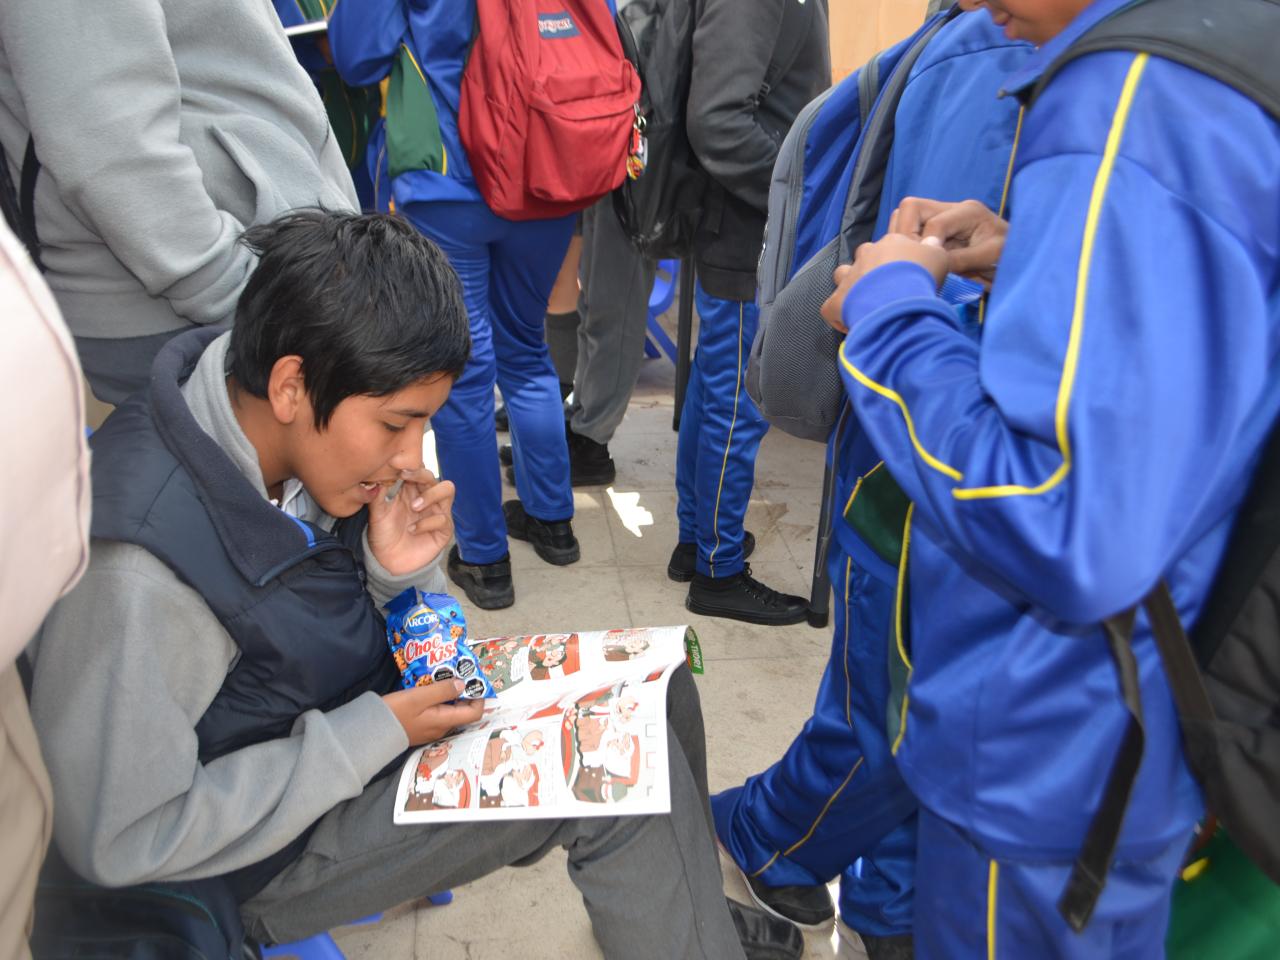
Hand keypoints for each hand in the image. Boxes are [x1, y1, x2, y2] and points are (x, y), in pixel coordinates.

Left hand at [366, 468, 454, 575]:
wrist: (388, 561)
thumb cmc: (384, 533)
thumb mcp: (377, 512)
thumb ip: (378, 493)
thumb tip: (379, 475)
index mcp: (411, 489)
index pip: (417, 468)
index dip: (410, 464)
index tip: (396, 465)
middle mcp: (426, 497)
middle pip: (433, 475)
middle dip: (421, 474)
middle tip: (405, 477)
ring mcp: (437, 512)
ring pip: (447, 489)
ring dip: (430, 495)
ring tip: (413, 507)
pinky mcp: (444, 529)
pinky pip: (443, 519)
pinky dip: (426, 523)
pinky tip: (412, 530)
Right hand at [383, 680, 483, 745]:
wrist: (371, 731)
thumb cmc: (395, 712)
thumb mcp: (418, 697)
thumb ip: (442, 690)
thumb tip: (463, 685)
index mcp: (444, 721)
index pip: (474, 713)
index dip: (479, 697)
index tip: (474, 681)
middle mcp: (441, 728)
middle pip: (463, 712)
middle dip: (465, 693)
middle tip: (459, 674)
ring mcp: (431, 729)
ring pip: (450, 711)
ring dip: (451, 695)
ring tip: (445, 677)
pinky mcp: (421, 726)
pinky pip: (438, 713)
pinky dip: (440, 700)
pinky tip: (431, 689)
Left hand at [819, 234, 948, 332]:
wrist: (899, 299)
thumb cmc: (921, 276)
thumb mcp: (939, 256)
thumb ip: (932, 248)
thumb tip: (929, 241)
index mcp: (890, 243)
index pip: (890, 245)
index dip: (897, 261)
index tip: (906, 276)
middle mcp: (866, 257)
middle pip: (864, 257)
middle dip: (872, 270)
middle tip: (887, 289)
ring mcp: (849, 278)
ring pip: (842, 275)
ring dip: (850, 286)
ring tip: (864, 302)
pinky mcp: (836, 302)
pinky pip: (831, 308)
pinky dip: (838, 316)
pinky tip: (852, 324)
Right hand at [890, 197, 1007, 286]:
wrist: (1019, 260)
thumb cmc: (1010, 257)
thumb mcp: (990, 259)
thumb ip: (961, 259)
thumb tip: (930, 261)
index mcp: (969, 211)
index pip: (935, 223)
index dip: (926, 245)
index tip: (929, 267)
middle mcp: (951, 209)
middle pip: (911, 208)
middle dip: (905, 234)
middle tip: (912, 261)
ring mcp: (941, 218)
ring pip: (904, 217)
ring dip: (903, 239)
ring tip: (914, 262)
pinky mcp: (935, 231)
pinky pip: (908, 230)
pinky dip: (905, 245)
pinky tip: (916, 262)